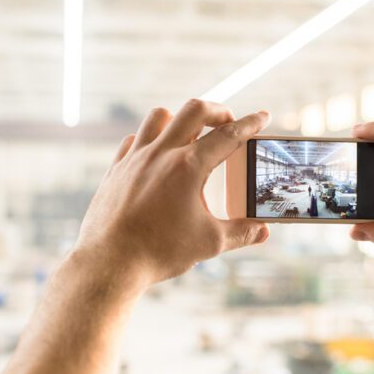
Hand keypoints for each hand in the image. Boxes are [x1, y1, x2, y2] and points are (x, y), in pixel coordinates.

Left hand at [75, 100, 270, 286]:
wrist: (110, 263)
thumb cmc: (159, 252)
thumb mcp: (209, 243)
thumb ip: (241, 233)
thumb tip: (263, 231)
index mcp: (188, 166)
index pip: (228, 135)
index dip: (250, 124)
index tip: (263, 116)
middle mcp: (161, 153)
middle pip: (194, 110)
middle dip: (218, 110)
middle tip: (229, 122)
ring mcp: (135, 158)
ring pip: (159, 116)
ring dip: (180, 118)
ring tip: (191, 134)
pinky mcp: (116, 169)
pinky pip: (134, 140)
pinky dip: (150, 139)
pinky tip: (157, 155)